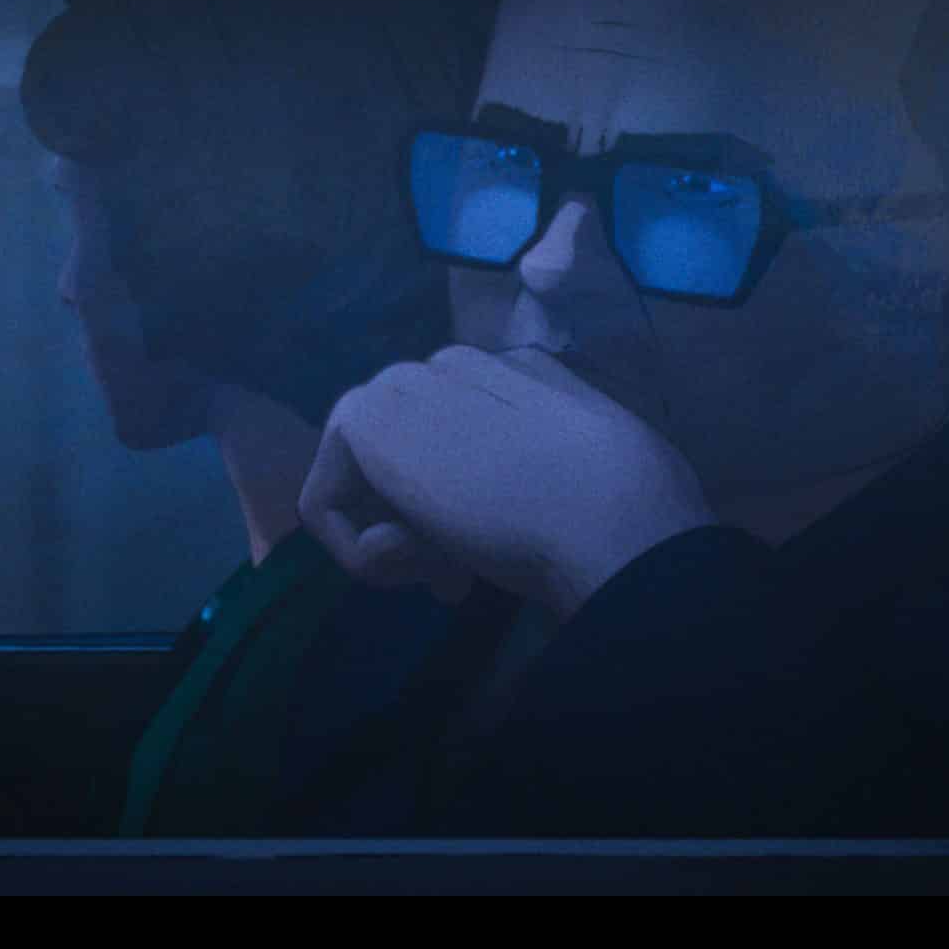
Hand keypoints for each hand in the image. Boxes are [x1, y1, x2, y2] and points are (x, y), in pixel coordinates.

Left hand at [299, 345, 713, 618]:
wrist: (611, 518)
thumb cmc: (624, 506)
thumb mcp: (575, 465)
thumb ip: (520, 460)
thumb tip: (463, 490)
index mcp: (506, 371)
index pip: (447, 447)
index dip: (457, 516)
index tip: (479, 563)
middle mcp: (444, 366)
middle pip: (397, 465)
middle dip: (419, 531)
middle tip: (456, 582)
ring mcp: (398, 386)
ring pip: (364, 483)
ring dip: (399, 544)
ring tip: (448, 577)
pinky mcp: (361, 421)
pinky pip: (324, 504)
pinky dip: (357, 552)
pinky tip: (409, 567)